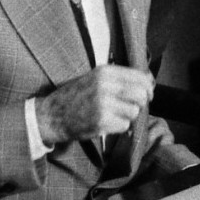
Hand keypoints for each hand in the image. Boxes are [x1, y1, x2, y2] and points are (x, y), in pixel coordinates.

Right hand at [35, 65, 152, 144]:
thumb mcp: (94, 78)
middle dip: (141, 103)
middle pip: (141, 95)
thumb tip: (149, 81)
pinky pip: (125, 125)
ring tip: (115, 115)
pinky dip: (120, 127)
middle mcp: (105, 86)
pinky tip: (108, 123)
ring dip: (128, 116)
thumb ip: (118, 78)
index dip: (148, 87)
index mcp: (104, 72)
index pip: (141, 77)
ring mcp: (103, 104)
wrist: (49, 116)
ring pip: (134, 111)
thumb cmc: (74, 97)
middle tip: (132, 106)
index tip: (148, 92)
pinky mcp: (101, 122)